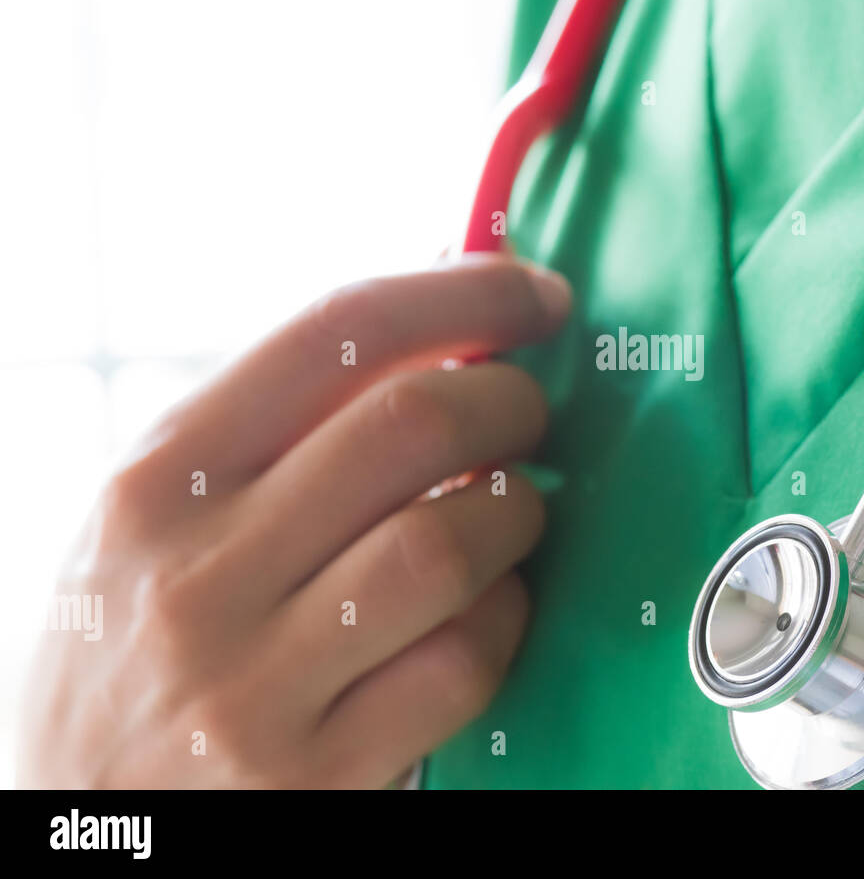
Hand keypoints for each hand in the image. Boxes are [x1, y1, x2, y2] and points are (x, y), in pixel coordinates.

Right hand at [18, 254, 570, 787]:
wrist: (77, 827)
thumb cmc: (134, 649)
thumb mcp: (153, 522)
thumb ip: (269, 432)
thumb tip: (437, 331)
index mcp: (158, 480)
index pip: (337, 333)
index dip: (463, 293)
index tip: (531, 292)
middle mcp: (198, 572)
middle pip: (414, 425)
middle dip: (511, 400)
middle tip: (530, 414)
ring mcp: (255, 683)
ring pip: (452, 542)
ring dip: (518, 512)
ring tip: (510, 512)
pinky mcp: (318, 774)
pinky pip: (463, 661)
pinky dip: (505, 618)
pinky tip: (488, 609)